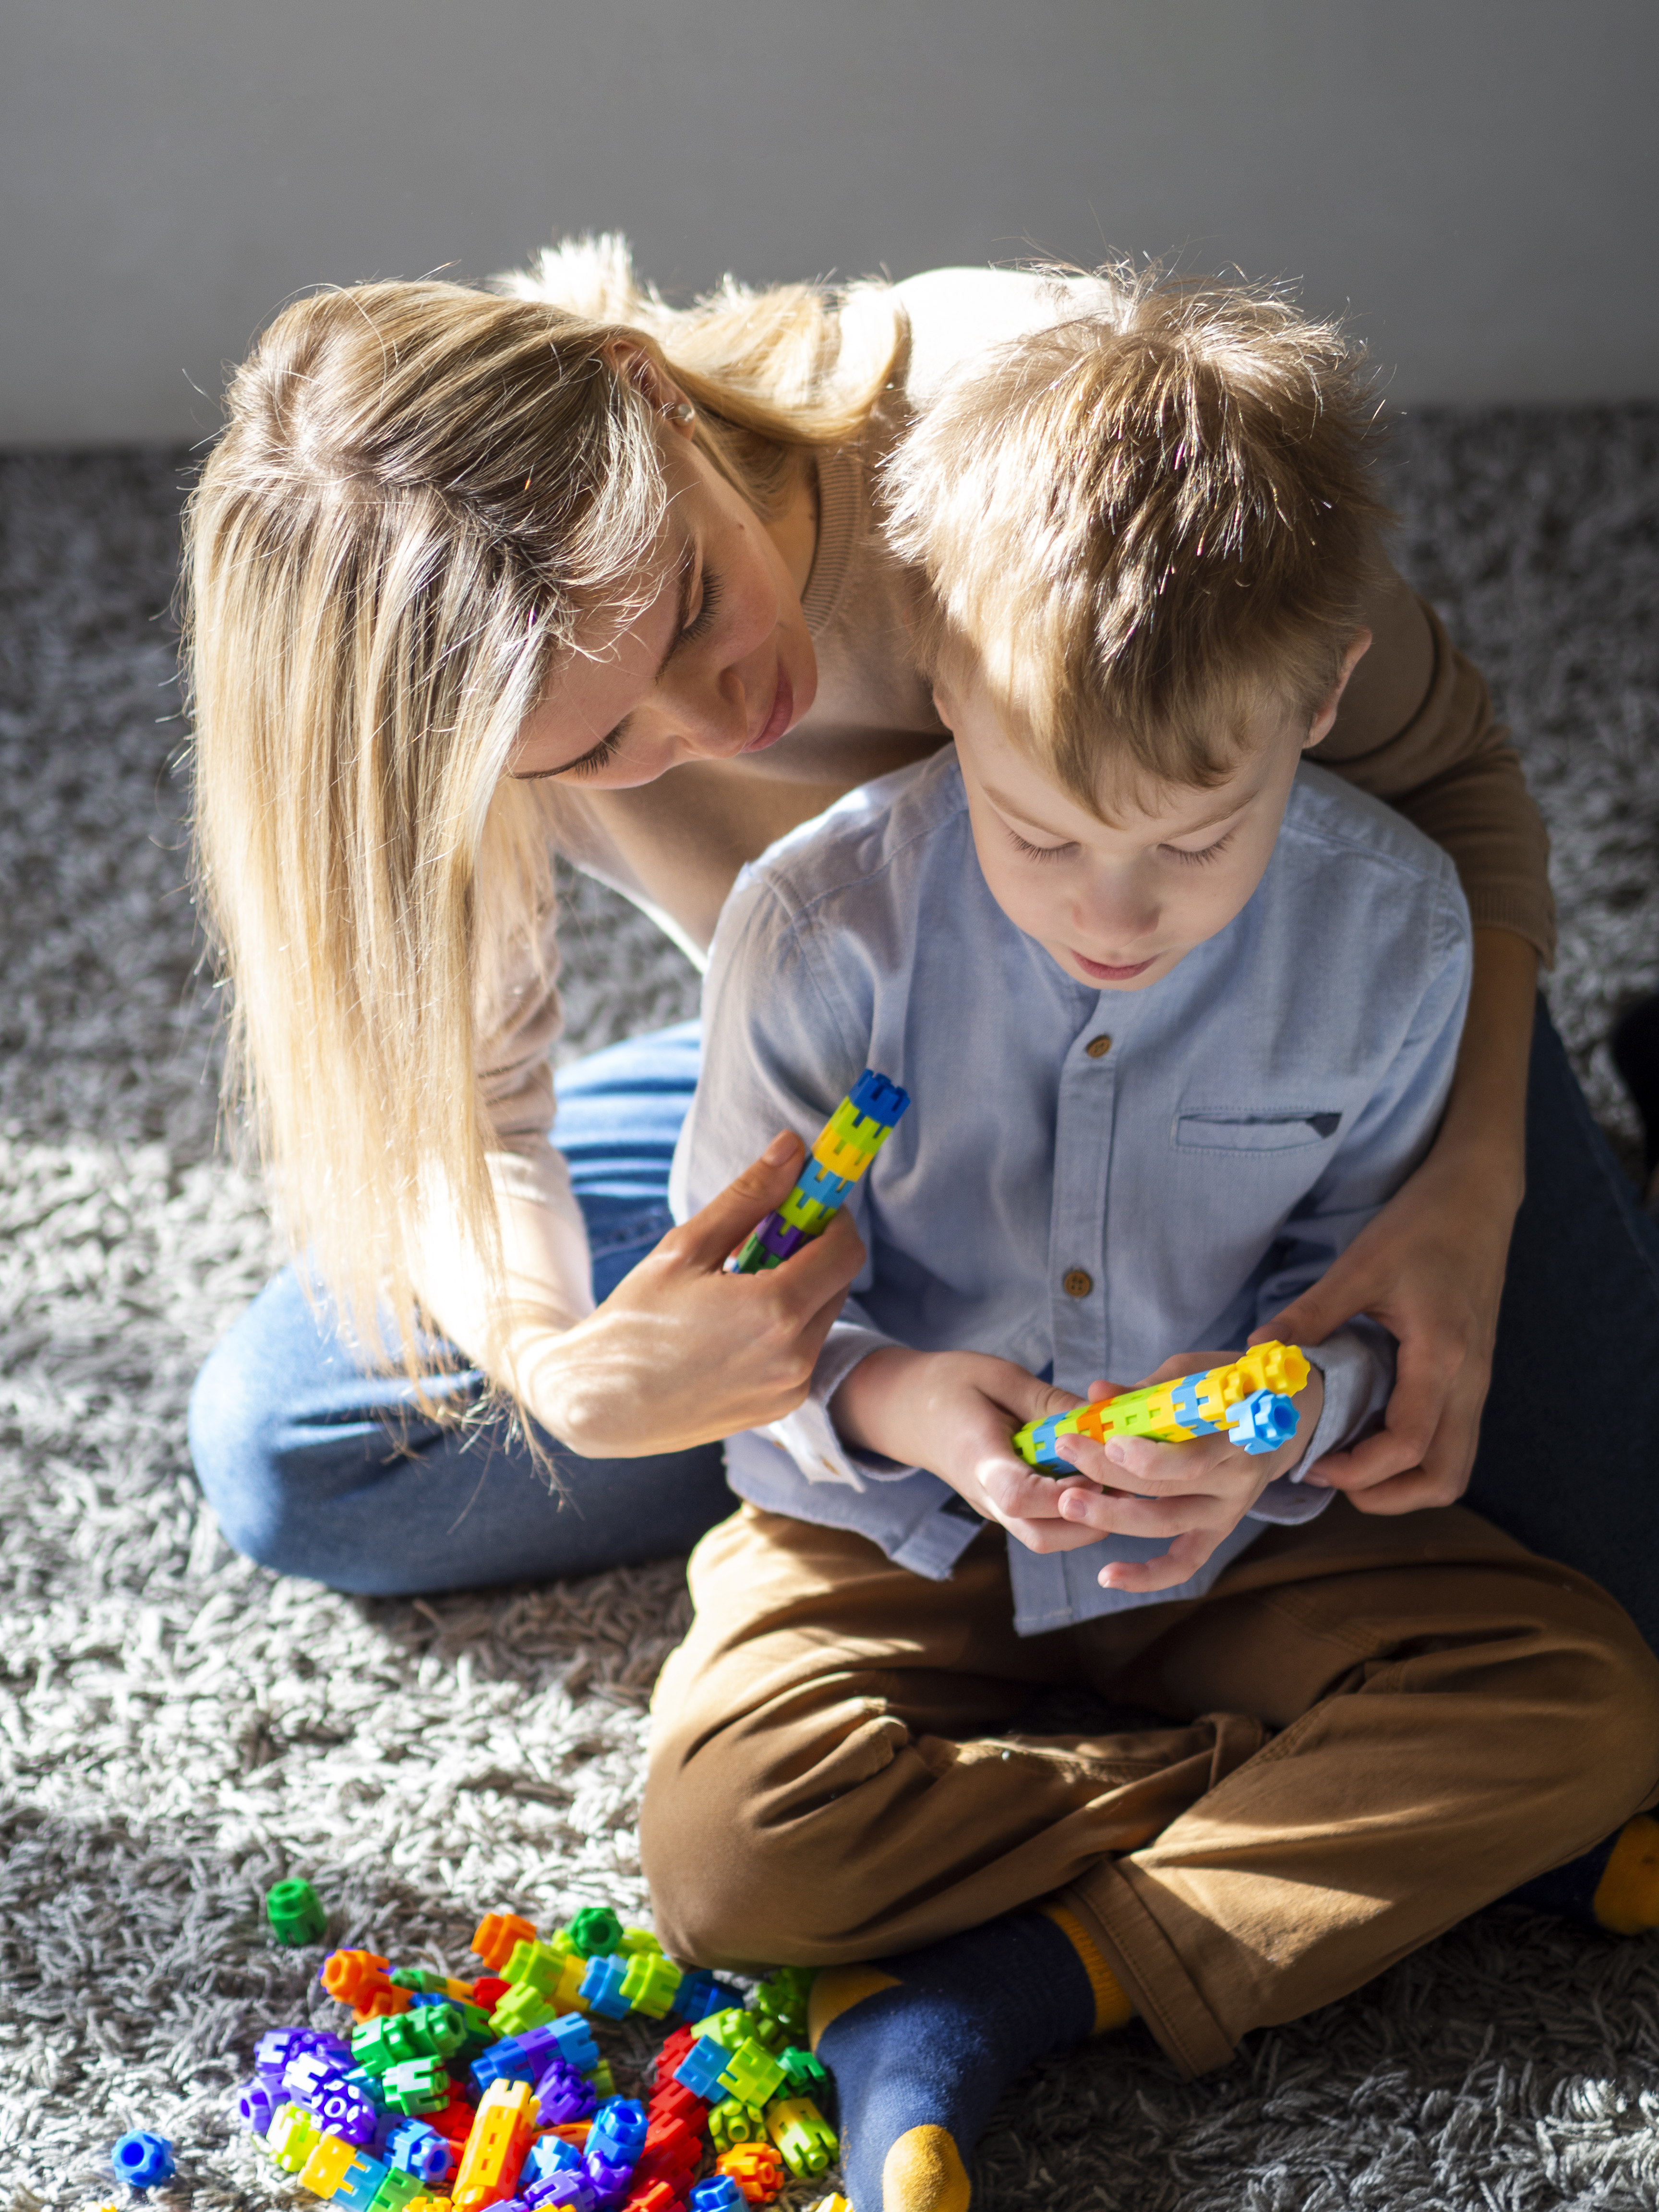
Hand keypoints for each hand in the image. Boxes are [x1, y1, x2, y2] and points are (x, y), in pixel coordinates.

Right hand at [523, 1132, 864, 1455]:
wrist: (602, 1406)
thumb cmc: (635, 1322)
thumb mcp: (685, 1248)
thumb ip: (749, 1197)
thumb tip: (793, 1148)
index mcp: (774, 1311)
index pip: (844, 1248)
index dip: (829, 1215)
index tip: (802, 1201)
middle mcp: (795, 1356)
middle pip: (838, 1280)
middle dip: (811, 1249)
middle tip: (759, 1239)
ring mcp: (791, 1387)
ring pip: (822, 1314)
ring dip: (797, 1288)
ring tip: (736, 1286)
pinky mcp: (782, 1407)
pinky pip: (803, 1349)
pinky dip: (783, 1326)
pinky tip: (734, 1325)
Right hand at [831, 1348, 1108, 1554]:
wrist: (906, 1408)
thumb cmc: (951, 1384)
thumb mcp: (1000, 1376)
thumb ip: (1049, 1403)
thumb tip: (1102, 1422)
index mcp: (978, 1458)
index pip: (1019, 1496)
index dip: (1064, 1492)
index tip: (1097, 1471)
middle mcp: (985, 1495)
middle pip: (1041, 1536)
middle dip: (1089, 1518)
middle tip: (1122, 1481)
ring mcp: (993, 1508)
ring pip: (1045, 1538)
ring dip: (1085, 1520)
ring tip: (1110, 1480)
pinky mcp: (1003, 1509)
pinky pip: (1041, 1525)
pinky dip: (1072, 1513)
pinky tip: (1090, 1479)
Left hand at [1047, 1352, 1323, 1593]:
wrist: (1284, 1417)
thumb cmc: (1229, 1389)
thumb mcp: (1196, 1375)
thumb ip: (1147, 1388)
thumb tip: (1097, 1393)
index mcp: (1236, 1433)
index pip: (1191, 1454)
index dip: (1147, 1453)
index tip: (1104, 1437)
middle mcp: (1236, 1477)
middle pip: (1168, 1486)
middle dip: (1110, 1471)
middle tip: (1066, 1452)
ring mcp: (1228, 1510)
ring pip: (1167, 1523)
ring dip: (1113, 1516)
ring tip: (1068, 1504)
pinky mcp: (1218, 1532)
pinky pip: (1183, 1563)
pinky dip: (1147, 1576)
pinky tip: (1107, 1576)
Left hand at [1251, 1132, 1516, 1514]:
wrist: (1478, 1197)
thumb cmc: (1423, 1225)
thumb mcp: (1360, 1265)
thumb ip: (1310, 1315)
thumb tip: (1254, 1352)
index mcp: (1442, 1359)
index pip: (1408, 1446)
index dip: (1358, 1471)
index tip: (1311, 1463)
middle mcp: (1470, 1382)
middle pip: (1445, 1478)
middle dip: (1389, 1496)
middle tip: (1331, 1475)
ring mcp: (1477, 1382)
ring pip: (1454, 1464)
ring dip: (1404, 1481)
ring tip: (1347, 1460)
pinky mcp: (1472, 1374)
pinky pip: (1452, 1437)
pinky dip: (1415, 1454)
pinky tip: (1369, 1429)